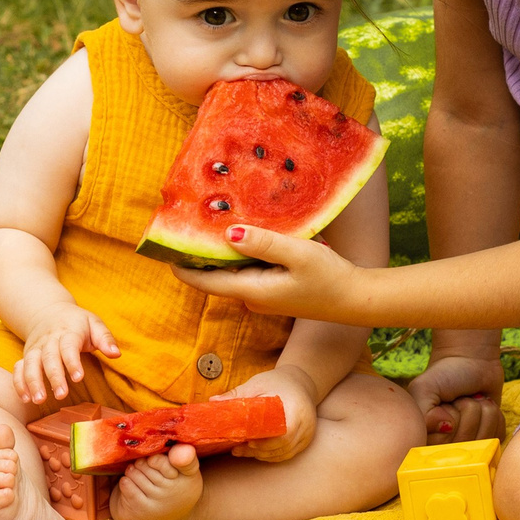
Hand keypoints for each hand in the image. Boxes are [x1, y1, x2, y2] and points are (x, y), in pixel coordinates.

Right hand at [11, 303, 118, 404]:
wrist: (48, 311)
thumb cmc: (76, 322)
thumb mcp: (94, 323)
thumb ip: (105, 339)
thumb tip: (116, 354)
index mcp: (68, 331)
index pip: (69, 346)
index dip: (72, 362)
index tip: (78, 378)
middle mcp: (49, 340)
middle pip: (49, 357)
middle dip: (53, 376)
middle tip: (61, 395)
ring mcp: (35, 348)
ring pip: (30, 363)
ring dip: (33, 382)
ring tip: (38, 400)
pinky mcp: (26, 356)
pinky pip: (18, 368)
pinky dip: (19, 383)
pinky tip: (25, 398)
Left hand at [168, 225, 361, 320]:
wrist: (356, 300)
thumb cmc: (329, 278)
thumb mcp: (296, 254)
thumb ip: (262, 243)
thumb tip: (227, 234)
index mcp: (251, 290)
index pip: (203, 281)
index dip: (181, 265)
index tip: (163, 245)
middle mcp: (251, 296)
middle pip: (215, 274)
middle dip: (200, 251)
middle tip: (186, 221)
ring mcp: (262, 295)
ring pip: (233, 270)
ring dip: (221, 250)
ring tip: (210, 220)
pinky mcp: (274, 289)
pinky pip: (249, 269)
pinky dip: (241, 253)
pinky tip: (244, 232)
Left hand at [217, 366, 319, 462]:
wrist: (300, 382)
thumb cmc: (278, 382)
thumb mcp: (258, 384)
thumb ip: (238, 394)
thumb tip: (213, 402)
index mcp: (297, 409)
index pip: (285, 434)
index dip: (266, 442)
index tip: (248, 442)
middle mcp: (306, 425)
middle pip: (283, 446)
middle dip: (259, 451)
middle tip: (237, 449)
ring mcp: (307, 434)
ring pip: (284, 453)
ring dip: (263, 455)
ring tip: (241, 451)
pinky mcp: (305, 440)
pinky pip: (287, 453)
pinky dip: (271, 455)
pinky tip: (255, 451)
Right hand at [407, 354, 506, 444]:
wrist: (471, 360)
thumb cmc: (445, 373)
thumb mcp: (424, 388)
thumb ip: (424, 414)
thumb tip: (446, 428)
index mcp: (427, 438)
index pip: (444, 445)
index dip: (450, 420)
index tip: (445, 405)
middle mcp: (448, 445)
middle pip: (468, 442)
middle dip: (468, 412)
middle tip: (461, 399)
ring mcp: (471, 443)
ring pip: (486, 439)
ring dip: (483, 411)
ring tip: (473, 399)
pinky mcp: (491, 437)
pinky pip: (499, 436)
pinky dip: (496, 415)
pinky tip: (484, 405)